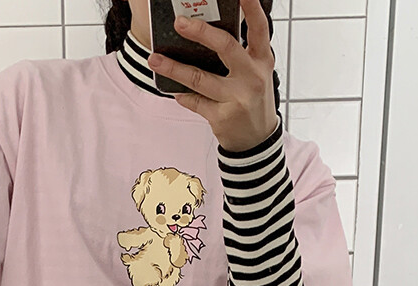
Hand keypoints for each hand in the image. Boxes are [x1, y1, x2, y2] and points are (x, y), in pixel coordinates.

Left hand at [147, 0, 278, 152]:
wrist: (257, 141)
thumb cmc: (252, 99)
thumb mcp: (255, 73)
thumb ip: (239, 54)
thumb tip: (204, 33)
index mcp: (262, 60)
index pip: (259, 28)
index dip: (251, 8)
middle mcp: (252, 77)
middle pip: (225, 47)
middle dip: (200, 32)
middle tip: (179, 22)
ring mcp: (237, 98)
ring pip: (199, 78)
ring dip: (173, 67)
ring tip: (154, 58)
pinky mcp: (222, 118)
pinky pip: (195, 102)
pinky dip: (183, 96)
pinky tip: (174, 92)